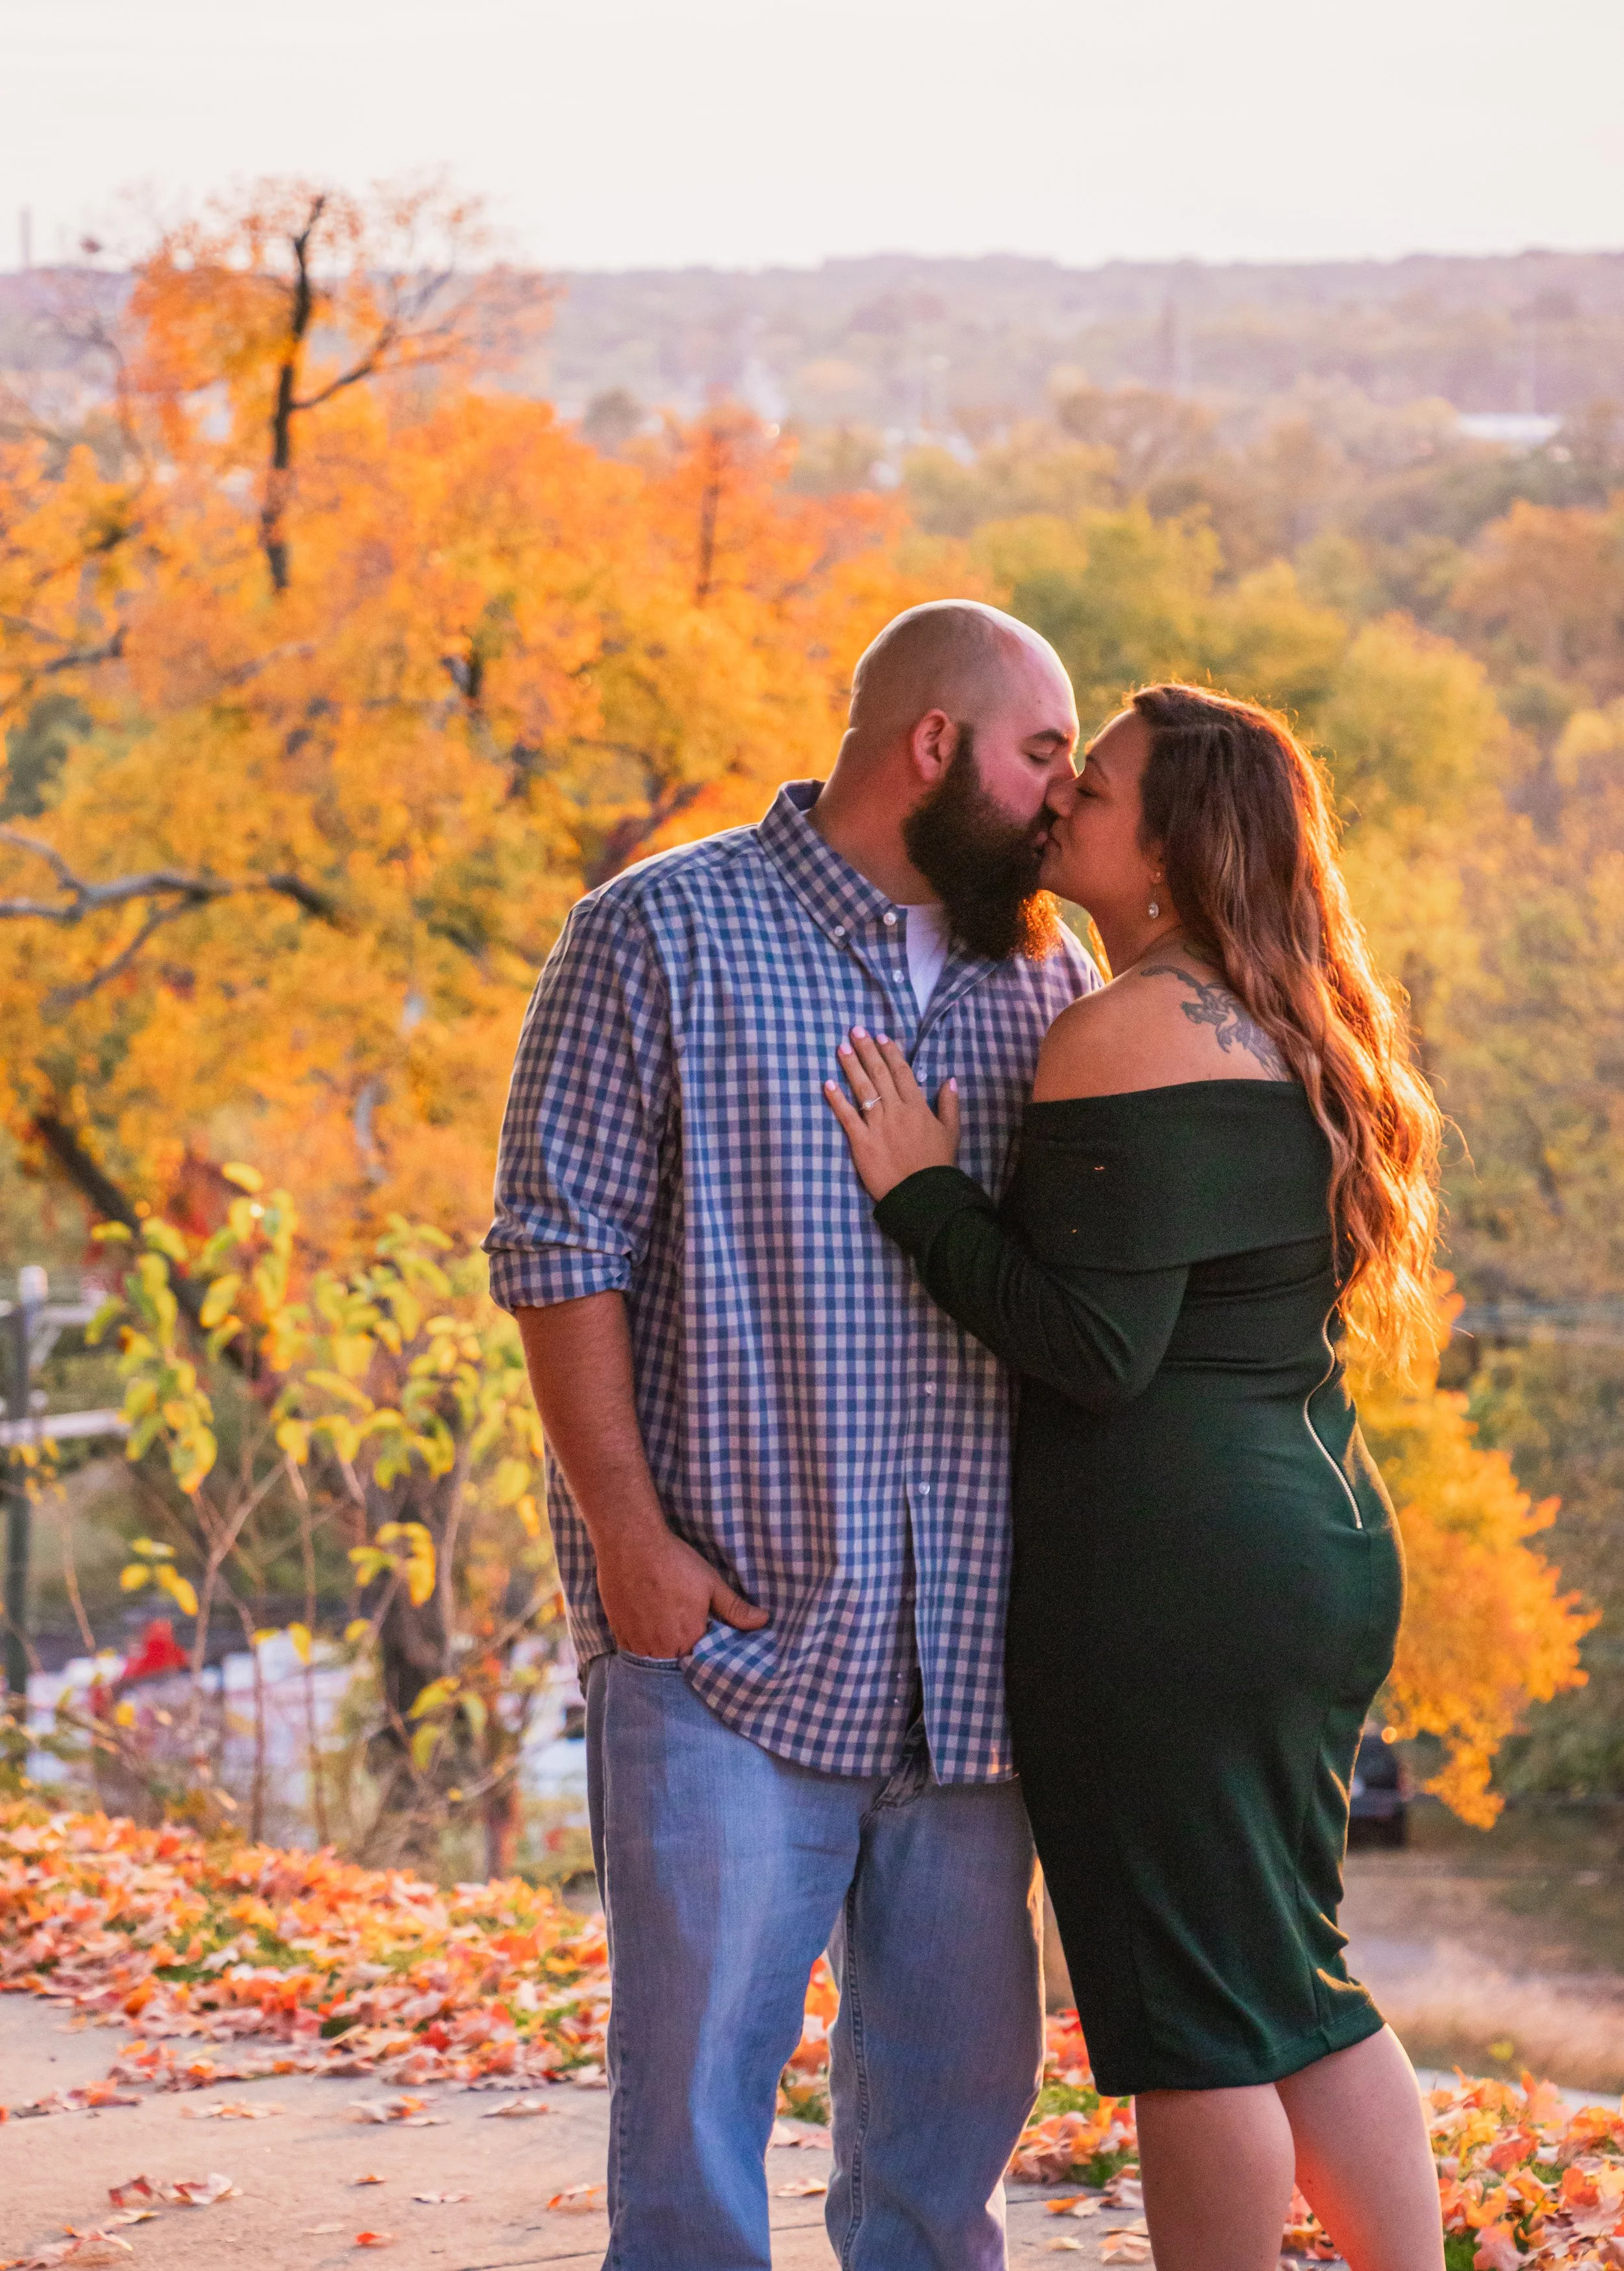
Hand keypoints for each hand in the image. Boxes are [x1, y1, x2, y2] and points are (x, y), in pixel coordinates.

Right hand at [594, 1521, 768, 1657]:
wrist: (631, 1544)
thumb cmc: (674, 1562)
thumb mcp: (711, 1583)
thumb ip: (735, 1609)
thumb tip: (763, 1621)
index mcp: (689, 1638)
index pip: (703, 1659)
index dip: (706, 1649)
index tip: (707, 1635)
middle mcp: (662, 1648)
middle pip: (678, 1660)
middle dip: (684, 1649)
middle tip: (684, 1626)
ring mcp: (638, 1643)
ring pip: (655, 1658)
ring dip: (662, 1648)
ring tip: (666, 1625)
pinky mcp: (619, 1633)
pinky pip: (634, 1650)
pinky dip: (642, 1643)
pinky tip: (648, 1624)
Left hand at [823, 1026, 960, 1201]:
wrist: (923, 1195)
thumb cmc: (937, 1165)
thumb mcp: (951, 1132)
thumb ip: (949, 1105)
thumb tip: (951, 1080)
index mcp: (917, 1107)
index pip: (902, 1072)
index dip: (890, 1053)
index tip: (881, 1036)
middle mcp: (896, 1111)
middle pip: (879, 1075)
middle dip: (867, 1051)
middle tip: (855, 1031)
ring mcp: (878, 1126)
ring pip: (863, 1090)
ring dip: (851, 1067)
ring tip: (841, 1048)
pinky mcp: (862, 1142)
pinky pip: (847, 1117)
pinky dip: (837, 1100)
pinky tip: (827, 1084)